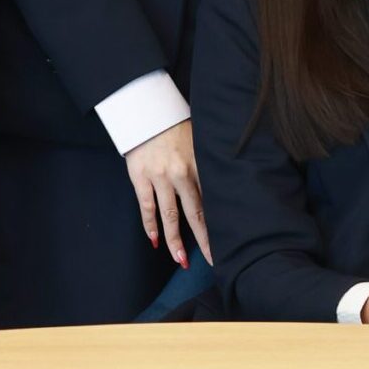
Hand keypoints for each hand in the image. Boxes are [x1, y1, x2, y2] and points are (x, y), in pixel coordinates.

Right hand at [125, 120, 212, 269]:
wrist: (146, 109)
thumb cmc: (175, 123)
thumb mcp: (198, 139)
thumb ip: (206, 162)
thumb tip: (222, 182)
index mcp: (199, 163)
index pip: (212, 200)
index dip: (219, 222)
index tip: (228, 240)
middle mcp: (181, 172)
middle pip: (195, 213)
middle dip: (204, 239)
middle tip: (212, 260)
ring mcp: (159, 176)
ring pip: (169, 216)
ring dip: (175, 240)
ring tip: (181, 260)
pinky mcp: (140, 177)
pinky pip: (146, 207)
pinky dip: (150, 226)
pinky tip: (155, 241)